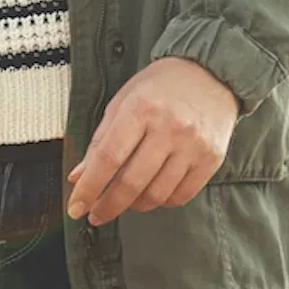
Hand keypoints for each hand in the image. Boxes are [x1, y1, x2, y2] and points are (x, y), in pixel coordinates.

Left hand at [68, 57, 242, 225]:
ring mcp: (193, 145)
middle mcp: (169, 127)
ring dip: (134, 206)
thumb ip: (101, 140)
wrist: (211, 73)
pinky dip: (162, 202)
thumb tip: (79, 177)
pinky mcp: (211, 158)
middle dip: (108, 206)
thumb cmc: (161, 86)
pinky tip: (152, 194)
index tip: (76, 207)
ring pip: (156, 194)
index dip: (89, 188)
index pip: (108, 159)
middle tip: (96, 214)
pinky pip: (181, 196)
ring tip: (125, 201)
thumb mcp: (123, 102)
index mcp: (141, 108)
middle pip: (131, 183)